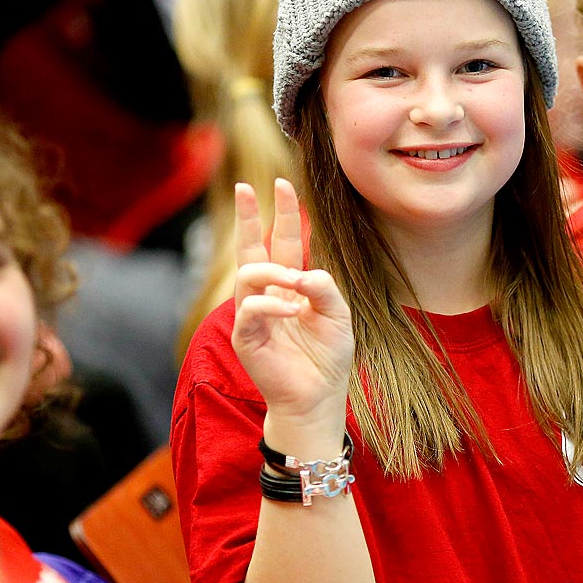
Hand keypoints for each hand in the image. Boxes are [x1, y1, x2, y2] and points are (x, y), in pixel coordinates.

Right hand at [233, 180, 352, 440]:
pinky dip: (272, 304)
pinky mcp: (246, 336)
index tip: (284, 184)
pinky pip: (251, 308)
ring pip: (248, 274)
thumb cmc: (327, 358)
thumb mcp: (338, 315)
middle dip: (249, 216)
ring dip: (271, 270)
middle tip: (244, 187)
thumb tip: (300, 272)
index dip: (284, 213)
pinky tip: (292, 310)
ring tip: (293, 280)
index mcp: (291, 286)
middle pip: (252, 247)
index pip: (283, 242)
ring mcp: (253, 314)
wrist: (317, 398)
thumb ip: (324, 288)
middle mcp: (268, 295)